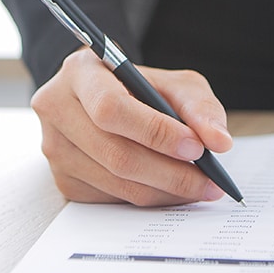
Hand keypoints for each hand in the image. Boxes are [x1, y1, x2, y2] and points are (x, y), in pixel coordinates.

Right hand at [30, 48, 233, 204]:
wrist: (106, 99)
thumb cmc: (141, 88)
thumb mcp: (174, 83)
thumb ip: (199, 107)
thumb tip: (219, 142)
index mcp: (79, 73)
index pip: (111, 108)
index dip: (155, 132)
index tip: (196, 147)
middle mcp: (56, 109)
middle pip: (114, 153)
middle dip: (170, 172)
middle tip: (210, 181)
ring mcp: (54, 148)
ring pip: (115, 182)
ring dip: (164, 191)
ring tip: (199, 187)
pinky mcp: (63, 180)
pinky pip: (111, 199)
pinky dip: (148, 198)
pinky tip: (170, 189)